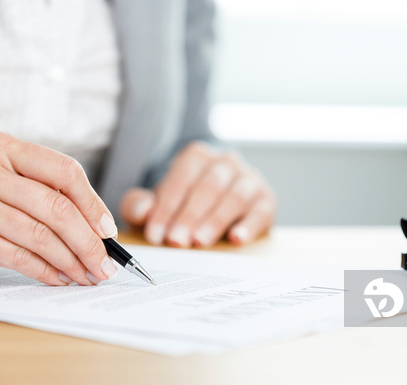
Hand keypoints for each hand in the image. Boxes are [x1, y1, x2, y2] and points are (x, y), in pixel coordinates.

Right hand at [0, 131, 118, 285]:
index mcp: (2, 146)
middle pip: (55, 206)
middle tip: (105, 265)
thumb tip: (98, 229)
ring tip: (86, 276)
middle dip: (88, 241)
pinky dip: (43, 271)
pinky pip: (15, 255)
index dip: (92, 202)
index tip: (108, 231)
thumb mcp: (1, 182)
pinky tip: (58, 279)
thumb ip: (41, 192)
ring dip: (70, 261)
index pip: (63, 169)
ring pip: (38, 234)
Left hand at [120, 142, 275, 247]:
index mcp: (196, 156)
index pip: (180, 179)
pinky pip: (261, 210)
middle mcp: (226, 162)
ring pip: (235, 196)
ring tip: (199, 242)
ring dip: (216, 220)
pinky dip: (249, 225)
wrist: (215, 203)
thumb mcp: (156, 202)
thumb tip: (142, 212)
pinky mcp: (266, 200)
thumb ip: (140, 205)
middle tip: (176, 241)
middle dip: (190, 215)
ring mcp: (249, 179)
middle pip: (208, 186)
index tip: (156, 235)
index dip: (166, 208)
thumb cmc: (181, 202)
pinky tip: (236, 239)